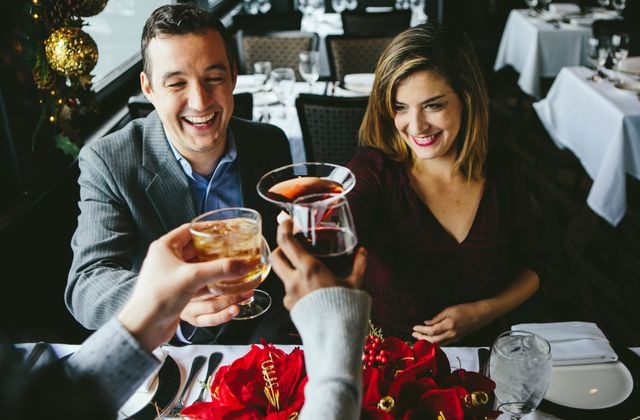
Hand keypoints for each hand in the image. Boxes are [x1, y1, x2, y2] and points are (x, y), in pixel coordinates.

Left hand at [117, 223, 254, 351]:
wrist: (144, 328)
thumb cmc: (157, 297)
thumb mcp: (192, 277)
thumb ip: (220, 269)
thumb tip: (244, 264)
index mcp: (165, 248)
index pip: (191, 230)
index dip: (210, 228)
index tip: (226, 229)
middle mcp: (168, 260)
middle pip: (198, 249)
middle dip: (217, 250)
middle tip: (234, 249)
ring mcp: (174, 277)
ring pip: (200, 267)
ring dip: (217, 268)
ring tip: (234, 267)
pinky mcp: (178, 292)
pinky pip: (200, 283)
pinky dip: (212, 283)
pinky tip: (226, 285)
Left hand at [271, 218, 366, 309]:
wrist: (337, 338)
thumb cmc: (348, 309)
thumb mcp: (357, 284)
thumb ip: (359, 264)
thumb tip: (363, 251)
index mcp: (309, 269)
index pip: (286, 241)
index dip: (283, 227)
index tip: (285, 220)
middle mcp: (294, 280)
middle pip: (275, 256)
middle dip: (280, 247)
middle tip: (292, 244)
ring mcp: (289, 295)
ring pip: (280, 274)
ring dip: (288, 267)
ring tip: (303, 268)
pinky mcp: (290, 308)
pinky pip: (288, 291)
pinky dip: (295, 285)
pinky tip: (309, 289)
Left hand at [412, 300, 491, 344]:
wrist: (481, 315)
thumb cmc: (466, 309)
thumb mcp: (450, 310)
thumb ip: (437, 318)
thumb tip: (427, 323)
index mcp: (449, 325)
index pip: (431, 331)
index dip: (421, 330)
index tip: (414, 328)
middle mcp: (451, 334)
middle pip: (433, 341)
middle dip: (422, 338)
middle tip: (414, 334)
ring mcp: (455, 338)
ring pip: (438, 344)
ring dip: (427, 341)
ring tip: (419, 337)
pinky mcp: (457, 339)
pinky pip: (444, 343)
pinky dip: (435, 342)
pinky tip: (430, 339)